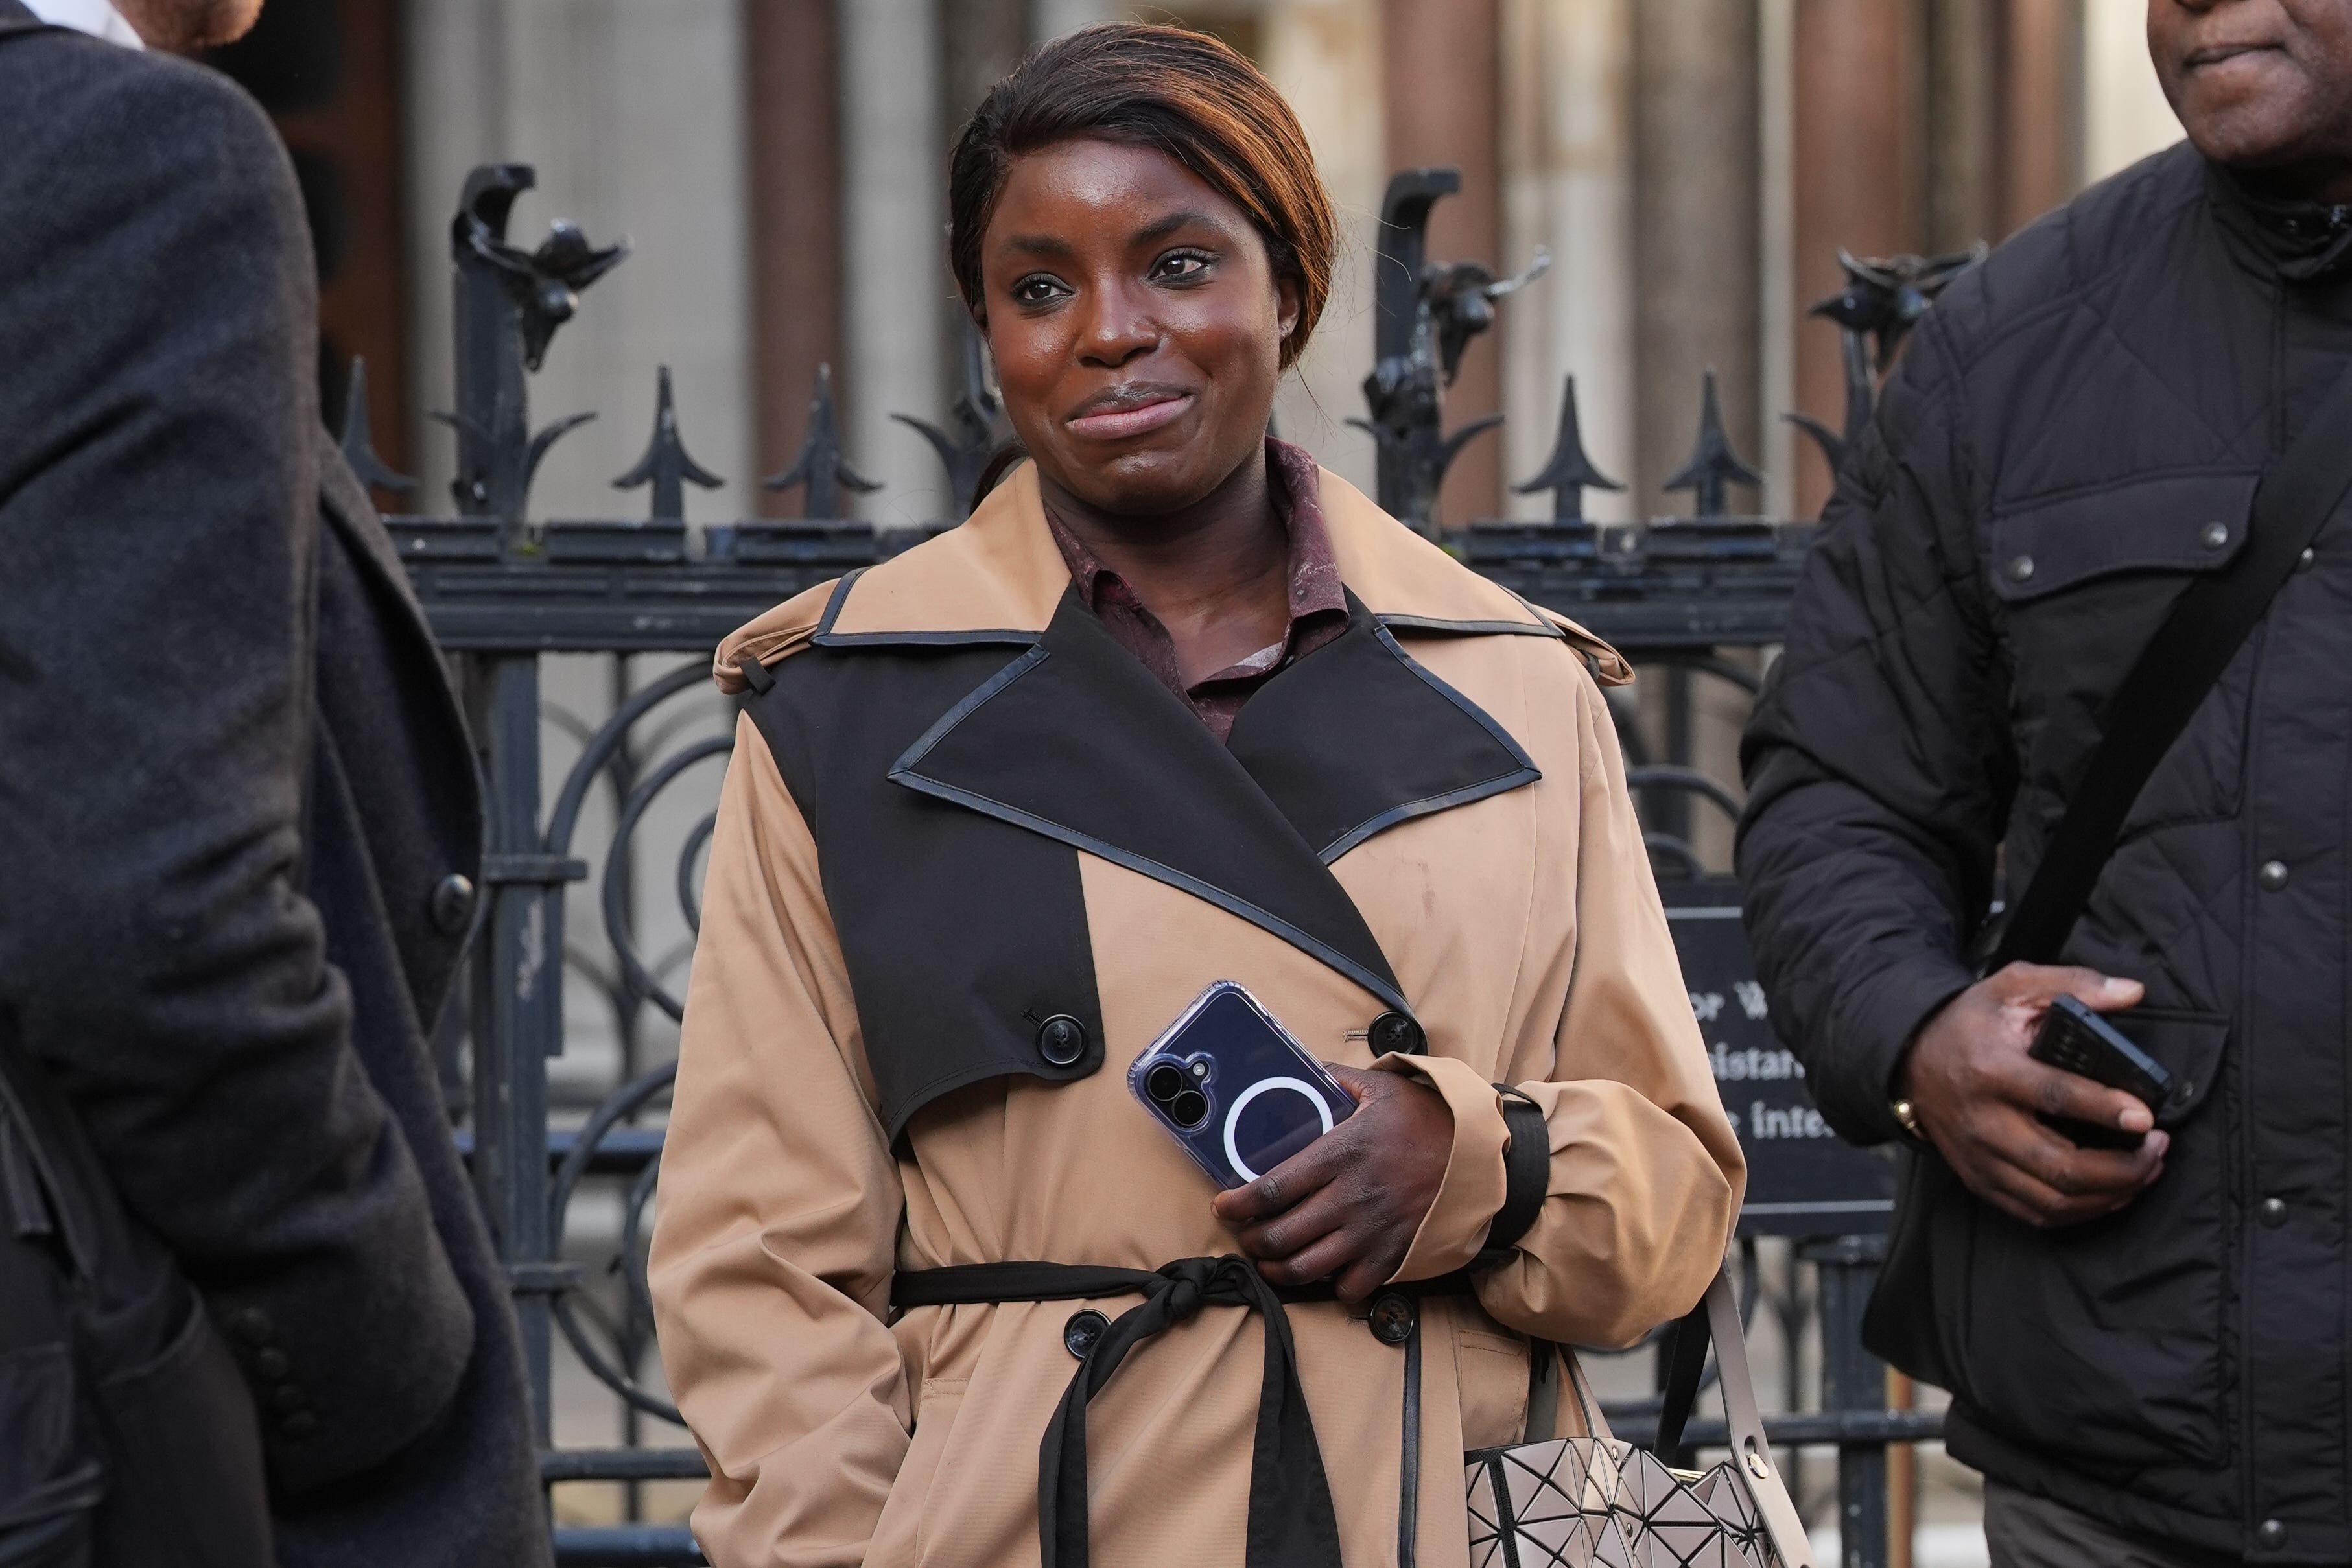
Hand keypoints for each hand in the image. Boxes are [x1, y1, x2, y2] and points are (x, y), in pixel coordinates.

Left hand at [1210, 1063, 1451, 1305]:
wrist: (1476, 1154)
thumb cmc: (1427, 1119)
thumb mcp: (1381, 1087)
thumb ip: (1336, 1078)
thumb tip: (1302, 1066)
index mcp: (1341, 1155)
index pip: (1271, 1189)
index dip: (1237, 1204)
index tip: (1223, 1205)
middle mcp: (1350, 1199)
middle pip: (1280, 1235)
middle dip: (1251, 1240)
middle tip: (1244, 1233)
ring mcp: (1371, 1232)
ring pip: (1306, 1268)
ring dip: (1277, 1269)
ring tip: (1267, 1259)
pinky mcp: (1391, 1255)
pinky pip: (1349, 1288)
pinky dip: (1328, 1287)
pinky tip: (1319, 1272)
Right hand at [1901, 962, 2166, 1228]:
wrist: (1910, 1060)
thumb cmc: (1969, 1023)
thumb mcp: (2013, 987)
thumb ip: (2074, 984)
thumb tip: (2133, 991)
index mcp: (1992, 1070)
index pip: (2054, 1097)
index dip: (2105, 1110)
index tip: (2146, 1117)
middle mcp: (1983, 1122)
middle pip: (2061, 1167)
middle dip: (2123, 1167)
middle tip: (2157, 1147)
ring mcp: (1980, 1158)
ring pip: (2054, 1200)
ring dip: (2111, 1194)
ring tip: (2145, 1170)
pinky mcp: (1980, 1180)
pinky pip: (2037, 1213)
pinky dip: (2082, 1212)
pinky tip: (2112, 1193)